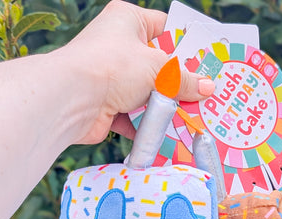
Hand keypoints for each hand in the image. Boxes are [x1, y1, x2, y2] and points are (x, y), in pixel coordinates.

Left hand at [59, 0, 214, 143]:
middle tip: (205, 95)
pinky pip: (136, 116)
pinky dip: (149, 126)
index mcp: (128, 21)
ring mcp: (112, 78)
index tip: (207, 61)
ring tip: (192, 118)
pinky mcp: (108, 106)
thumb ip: (185, 80)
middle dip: (179, 83)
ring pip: (148, 93)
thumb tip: (208, 88)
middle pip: (158, 66)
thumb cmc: (114, 67)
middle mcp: (117, 46)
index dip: (185, 44)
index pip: (163, 27)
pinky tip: (168, 134)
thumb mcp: (159, 69)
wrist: (72, 99)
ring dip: (166, 107)